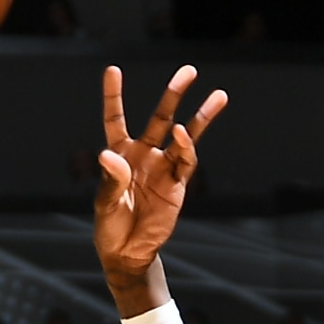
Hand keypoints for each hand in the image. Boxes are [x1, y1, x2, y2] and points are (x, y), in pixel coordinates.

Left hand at [90, 63, 227, 280]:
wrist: (128, 254)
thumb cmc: (110, 227)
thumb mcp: (104, 204)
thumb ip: (110, 180)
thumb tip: (110, 156)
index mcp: (119, 153)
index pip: (116, 118)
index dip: (114, 95)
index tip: (112, 70)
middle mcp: (143, 155)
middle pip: (160, 118)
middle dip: (174, 95)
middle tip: (189, 71)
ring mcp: (162, 168)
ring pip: (183, 136)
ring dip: (200, 118)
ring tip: (219, 96)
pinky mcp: (177, 185)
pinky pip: (186, 163)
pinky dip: (187, 148)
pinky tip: (185, 134)